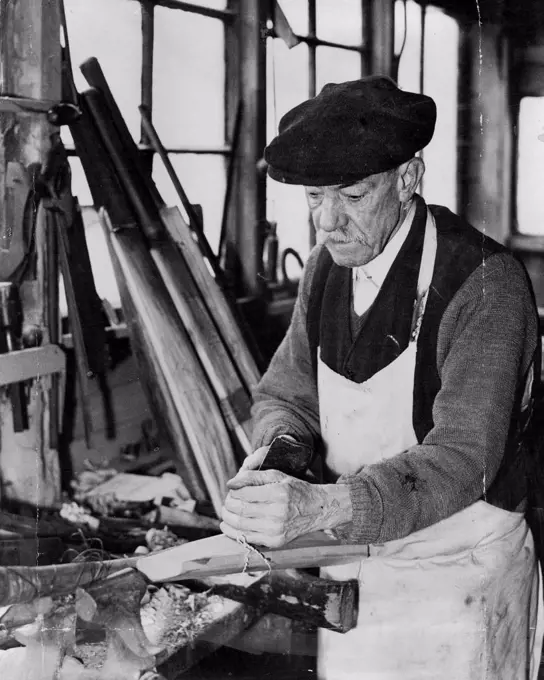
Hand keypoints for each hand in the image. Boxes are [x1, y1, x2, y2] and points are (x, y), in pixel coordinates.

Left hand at [221, 469, 351, 547]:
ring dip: (227, 518)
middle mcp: (277, 513)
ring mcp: (276, 530)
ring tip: (226, 511)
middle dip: (228, 504)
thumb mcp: (277, 476)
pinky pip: (247, 539)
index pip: (244, 494)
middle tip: (227, 501)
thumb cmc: (295, 489)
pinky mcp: (275, 542)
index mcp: (278, 493)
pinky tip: (228, 525)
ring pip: (240, 525)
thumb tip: (230, 484)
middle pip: (240, 510)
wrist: (317, 509)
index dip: (233, 491)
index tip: (232, 489)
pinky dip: (233, 532)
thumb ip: (252, 476)